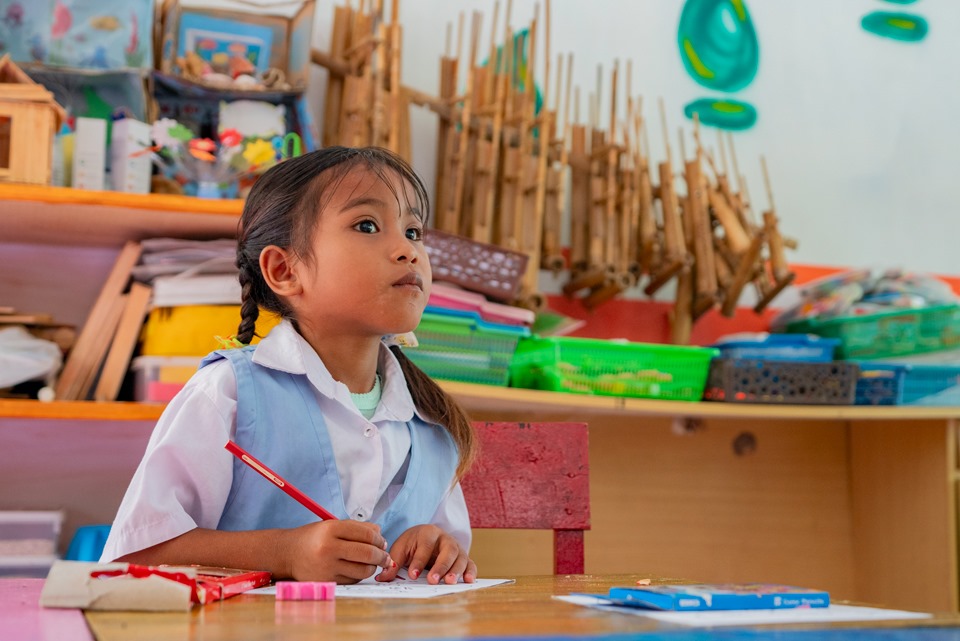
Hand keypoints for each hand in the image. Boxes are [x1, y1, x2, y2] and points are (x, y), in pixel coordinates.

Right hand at [278, 520, 394, 583]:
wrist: (288, 553)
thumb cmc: (314, 537)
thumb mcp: (332, 525)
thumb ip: (357, 527)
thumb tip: (380, 534)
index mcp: (331, 529)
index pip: (366, 534)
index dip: (379, 539)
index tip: (382, 542)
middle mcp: (328, 548)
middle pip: (367, 553)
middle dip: (381, 556)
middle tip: (385, 557)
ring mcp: (326, 567)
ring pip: (362, 570)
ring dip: (372, 567)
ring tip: (371, 563)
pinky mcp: (326, 581)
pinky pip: (352, 580)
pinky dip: (358, 575)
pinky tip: (356, 569)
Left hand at [375, 524, 476, 584]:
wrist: (426, 536)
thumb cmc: (413, 543)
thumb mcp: (401, 548)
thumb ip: (393, 562)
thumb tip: (382, 578)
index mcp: (428, 533)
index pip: (425, 547)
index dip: (419, 561)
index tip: (412, 575)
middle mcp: (445, 539)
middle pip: (447, 550)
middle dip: (440, 566)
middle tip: (432, 580)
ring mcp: (456, 548)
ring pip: (460, 557)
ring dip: (456, 570)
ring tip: (449, 582)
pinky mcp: (464, 557)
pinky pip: (470, 563)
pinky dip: (471, 571)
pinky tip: (469, 581)